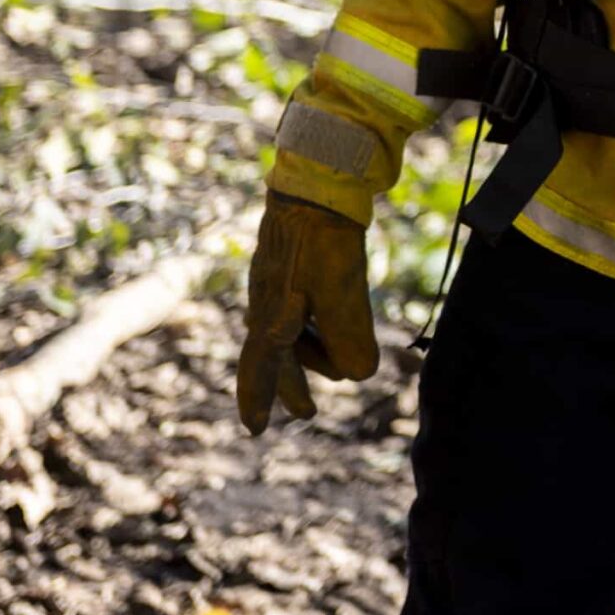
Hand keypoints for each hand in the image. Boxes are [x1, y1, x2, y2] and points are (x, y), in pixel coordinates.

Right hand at [236, 193, 379, 433]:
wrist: (315, 184)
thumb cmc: (324, 242)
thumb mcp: (340, 294)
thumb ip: (348, 340)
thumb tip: (358, 375)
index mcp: (270, 319)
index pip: (260, 371)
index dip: (261, 400)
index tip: (256, 429)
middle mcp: (264, 306)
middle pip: (277, 358)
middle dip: (293, 386)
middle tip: (307, 412)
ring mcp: (274, 285)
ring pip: (291, 334)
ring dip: (313, 353)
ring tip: (340, 362)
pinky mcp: (289, 267)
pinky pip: (298, 309)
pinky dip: (315, 324)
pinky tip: (329, 320)